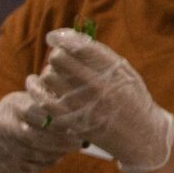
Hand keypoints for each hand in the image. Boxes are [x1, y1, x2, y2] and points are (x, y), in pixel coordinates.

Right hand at [0, 89, 79, 172]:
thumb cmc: (19, 114)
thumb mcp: (29, 101)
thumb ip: (49, 104)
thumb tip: (77, 113)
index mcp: (12, 105)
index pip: (38, 114)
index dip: (59, 122)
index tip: (76, 127)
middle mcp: (0, 124)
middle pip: (33, 137)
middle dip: (59, 142)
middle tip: (76, 144)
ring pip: (31, 154)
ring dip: (54, 154)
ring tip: (66, 151)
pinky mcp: (0, 162)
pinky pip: (28, 167)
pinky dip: (45, 164)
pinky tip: (53, 159)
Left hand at [29, 28, 173, 172]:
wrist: (139, 134)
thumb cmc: (131, 97)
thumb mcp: (125, 72)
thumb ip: (100, 55)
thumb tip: (68, 37)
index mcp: (113, 70)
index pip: (80, 46)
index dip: (61, 38)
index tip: (53, 38)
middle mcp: (97, 86)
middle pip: (59, 59)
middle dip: (57, 55)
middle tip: (60, 60)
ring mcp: (82, 104)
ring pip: (48, 76)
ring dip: (48, 72)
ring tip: (56, 75)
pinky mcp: (69, 120)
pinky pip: (41, 99)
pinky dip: (34, 88)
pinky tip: (33, 82)